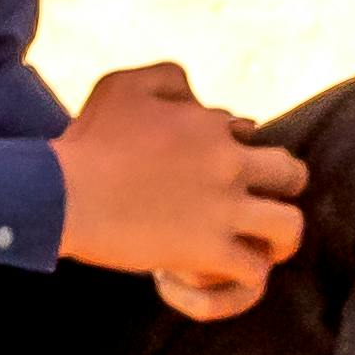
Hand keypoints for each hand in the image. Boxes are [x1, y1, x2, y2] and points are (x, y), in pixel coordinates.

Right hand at [57, 62, 305, 314]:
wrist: (63, 192)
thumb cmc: (89, 140)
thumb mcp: (125, 85)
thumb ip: (170, 78)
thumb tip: (197, 97)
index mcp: (211, 126)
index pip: (248, 136)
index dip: (237, 151)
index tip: (210, 170)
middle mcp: (228, 164)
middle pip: (292, 174)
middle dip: (283, 189)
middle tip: (263, 202)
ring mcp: (223, 210)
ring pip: (289, 227)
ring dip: (280, 239)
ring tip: (266, 247)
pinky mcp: (207, 251)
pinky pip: (254, 271)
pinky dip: (244, 276)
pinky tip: (223, 273)